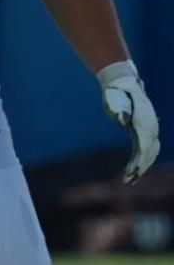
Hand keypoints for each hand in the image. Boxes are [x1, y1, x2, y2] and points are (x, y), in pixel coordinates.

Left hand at [98, 61, 160, 183]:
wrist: (124, 83)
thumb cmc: (116, 92)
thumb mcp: (115, 98)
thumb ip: (119, 108)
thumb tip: (122, 119)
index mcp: (144, 122)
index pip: (145, 145)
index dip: (140, 160)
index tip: (133, 172)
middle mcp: (151, 128)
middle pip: (149, 152)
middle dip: (140, 168)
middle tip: (127, 181)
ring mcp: (150, 130)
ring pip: (150, 153)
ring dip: (141, 168)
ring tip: (128, 181)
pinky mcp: (145, 132)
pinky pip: (146, 150)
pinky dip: (141, 161)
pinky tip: (132, 171)